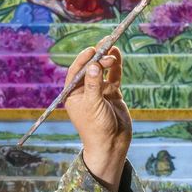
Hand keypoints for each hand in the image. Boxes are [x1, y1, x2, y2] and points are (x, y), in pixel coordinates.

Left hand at [62, 42, 132, 191]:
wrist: (112, 144)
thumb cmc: (96, 127)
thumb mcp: (93, 105)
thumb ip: (93, 85)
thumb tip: (92, 65)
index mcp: (73, 94)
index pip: (76, 71)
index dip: (83, 59)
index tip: (91, 49)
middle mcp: (85, 90)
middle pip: (90, 68)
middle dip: (98, 57)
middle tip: (106, 48)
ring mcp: (99, 91)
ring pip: (102, 70)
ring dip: (107, 59)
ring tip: (113, 49)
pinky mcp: (112, 93)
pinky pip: (114, 76)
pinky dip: (116, 67)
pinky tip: (118, 56)